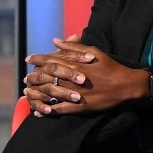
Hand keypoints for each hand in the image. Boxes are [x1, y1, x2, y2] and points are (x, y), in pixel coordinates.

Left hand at [24, 38, 144, 115]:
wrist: (125, 86)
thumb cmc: (110, 67)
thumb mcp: (93, 51)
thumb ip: (73, 46)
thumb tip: (55, 40)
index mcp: (73, 64)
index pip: (49, 60)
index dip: (37, 59)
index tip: (28, 59)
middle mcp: (70, 78)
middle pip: (45, 77)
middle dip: (33, 77)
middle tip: (26, 78)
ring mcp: (74, 94)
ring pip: (49, 94)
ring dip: (36, 94)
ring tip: (27, 93)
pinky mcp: (78, 107)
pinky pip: (59, 110)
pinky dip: (47, 111)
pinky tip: (38, 112)